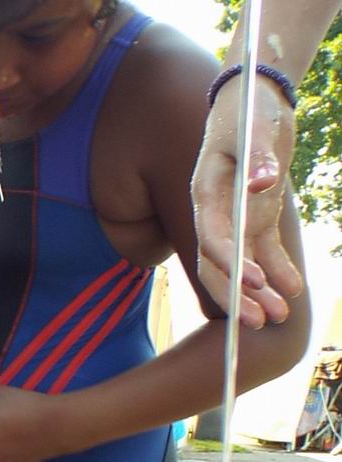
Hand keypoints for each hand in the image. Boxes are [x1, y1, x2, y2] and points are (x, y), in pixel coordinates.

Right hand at [191, 73, 301, 327]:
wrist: (253, 102)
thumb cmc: (251, 111)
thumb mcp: (255, 127)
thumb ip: (258, 156)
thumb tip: (261, 184)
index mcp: (206, 192)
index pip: (211, 236)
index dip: (230, 261)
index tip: (254, 282)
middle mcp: (214, 213)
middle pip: (217, 264)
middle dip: (237, 295)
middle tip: (258, 322)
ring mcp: (235, 219)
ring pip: (239, 265)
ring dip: (257, 294)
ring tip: (279, 318)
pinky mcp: (255, 219)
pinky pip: (264, 252)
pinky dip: (278, 271)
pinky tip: (293, 290)